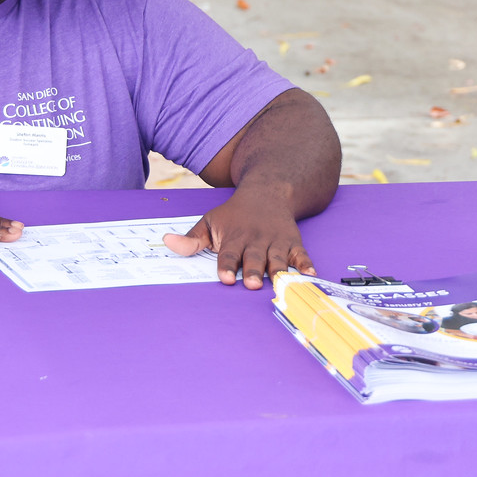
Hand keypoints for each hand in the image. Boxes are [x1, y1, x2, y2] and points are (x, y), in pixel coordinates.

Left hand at [163, 192, 315, 288]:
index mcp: (235, 237)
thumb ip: (191, 239)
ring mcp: (276, 242)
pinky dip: (306, 264)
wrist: (268, 192)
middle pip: (254, 257)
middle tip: (251, 284)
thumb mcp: (210, 222)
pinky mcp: (293, 243)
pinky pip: (301, 254)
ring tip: (279, 283)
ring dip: (278, 270)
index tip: (224, 278)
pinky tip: (308, 275)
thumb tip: (167, 242)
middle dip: (253, 270)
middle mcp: (256, 240)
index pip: (228, 253)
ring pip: (278, 258)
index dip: (226, 265)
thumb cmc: (235, 214)